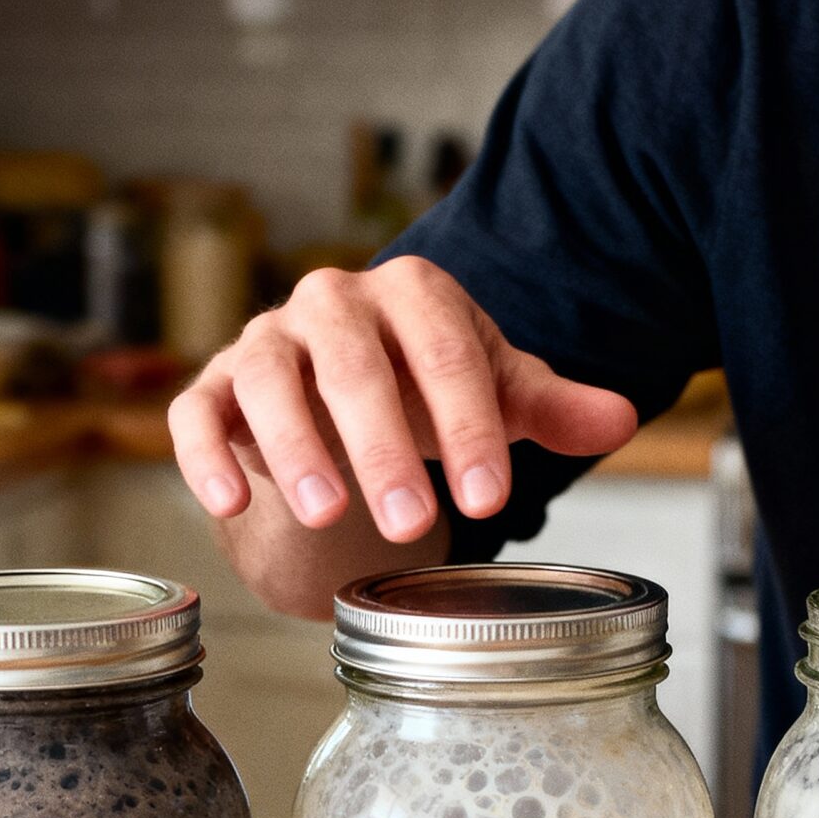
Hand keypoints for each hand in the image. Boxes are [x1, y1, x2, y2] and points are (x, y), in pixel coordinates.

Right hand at [168, 256, 636, 544]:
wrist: (345, 389)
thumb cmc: (427, 388)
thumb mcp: (494, 394)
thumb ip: (551, 406)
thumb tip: (621, 418)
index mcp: (412, 294)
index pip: (443, 351)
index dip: (466, 424)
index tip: (489, 497)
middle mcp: (332, 303)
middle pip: (354, 365)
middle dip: (383, 446)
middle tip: (412, 524)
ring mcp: (266, 341)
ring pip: (270, 380)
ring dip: (295, 447)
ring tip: (326, 514)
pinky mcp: (214, 386)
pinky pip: (197, 413)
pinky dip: (208, 456)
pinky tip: (231, 504)